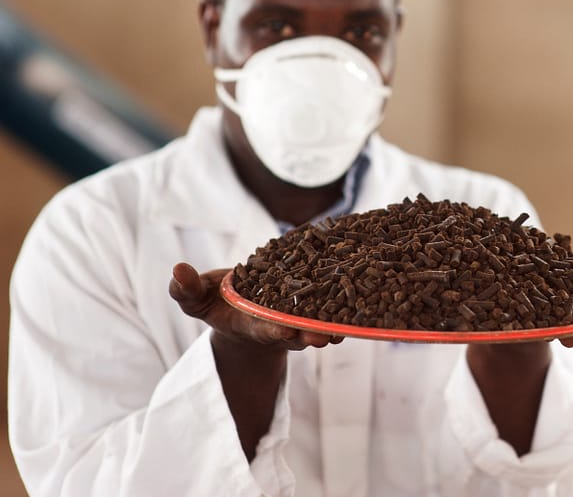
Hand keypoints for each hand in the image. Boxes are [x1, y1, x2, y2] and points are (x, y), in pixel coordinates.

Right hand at [169, 262, 341, 351]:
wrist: (246, 306)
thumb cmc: (220, 302)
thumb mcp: (197, 298)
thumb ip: (186, 290)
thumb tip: (176, 269)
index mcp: (255, 324)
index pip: (267, 330)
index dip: (276, 330)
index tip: (285, 331)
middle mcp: (284, 324)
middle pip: (302, 331)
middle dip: (313, 334)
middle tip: (327, 336)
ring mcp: (304, 316)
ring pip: (324, 319)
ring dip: (337, 320)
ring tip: (353, 320)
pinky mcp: (319, 303)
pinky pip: (337, 301)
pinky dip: (349, 296)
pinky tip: (365, 283)